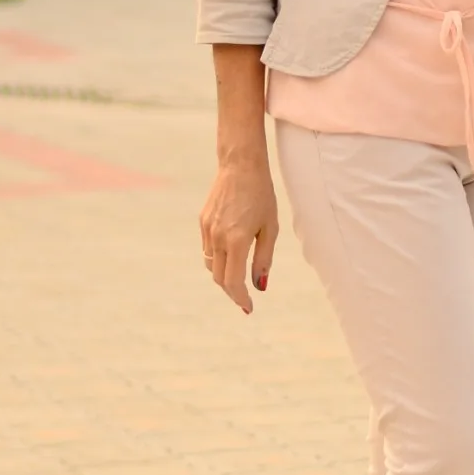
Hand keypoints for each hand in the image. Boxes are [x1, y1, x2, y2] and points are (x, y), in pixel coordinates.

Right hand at [199, 161, 278, 313]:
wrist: (240, 166)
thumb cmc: (262, 195)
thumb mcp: (270, 228)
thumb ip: (264, 258)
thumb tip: (260, 286)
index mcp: (237, 240)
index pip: (233, 281)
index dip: (240, 298)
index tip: (249, 308)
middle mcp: (218, 238)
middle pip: (219, 278)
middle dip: (232, 291)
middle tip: (245, 298)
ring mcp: (207, 230)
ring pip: (211, 265)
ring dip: (223, 276)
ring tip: (239, 278)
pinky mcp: (202, 222)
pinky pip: (208, 249)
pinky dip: (218, 259)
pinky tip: (231, 255)